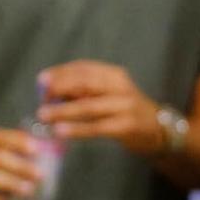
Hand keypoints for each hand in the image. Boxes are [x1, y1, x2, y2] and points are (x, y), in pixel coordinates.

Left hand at [38, 60, 163, 156]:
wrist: (157, 128)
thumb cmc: (123, 109)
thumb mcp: (107, 93)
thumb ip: (82, 90)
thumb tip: (50, 91)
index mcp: (113, 74)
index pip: (84, 68)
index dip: (61, 73)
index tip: (41, 80)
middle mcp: (120, 86)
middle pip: (85, 83)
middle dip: (60, 88)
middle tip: (42, 96)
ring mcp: (125, 106)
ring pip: (89, 106)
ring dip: (63, 110)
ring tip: (43, 114)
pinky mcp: (126, 126)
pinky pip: (97, 127)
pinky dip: (77, 129)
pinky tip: (61, 131)